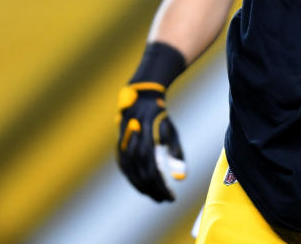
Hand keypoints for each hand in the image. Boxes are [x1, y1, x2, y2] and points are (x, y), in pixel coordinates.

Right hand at [116, 82, 186, 201]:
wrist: (141, 100)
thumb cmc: (160, 117)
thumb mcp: (172, 132)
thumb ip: (176, 153)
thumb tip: (181, 177)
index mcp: (148, 142)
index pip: (153, 173)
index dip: (161, 188)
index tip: (171, 197)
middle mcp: (133, 146)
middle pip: (142, 176)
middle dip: (153, 191)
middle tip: (164, 199)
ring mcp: (124, 146)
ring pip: (131, 174)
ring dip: (143, 188)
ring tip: (154, 196)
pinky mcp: (119, 147)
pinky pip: (125, 168)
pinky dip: (133, 179)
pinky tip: (141, 186)